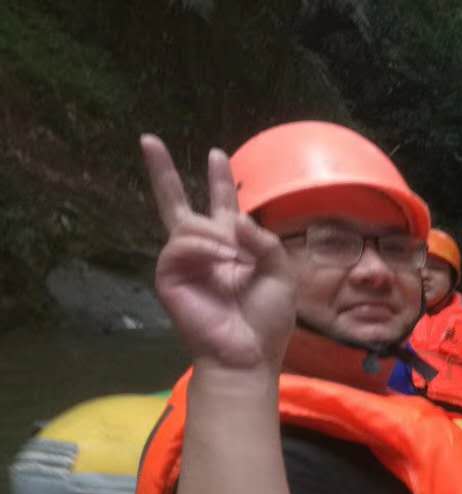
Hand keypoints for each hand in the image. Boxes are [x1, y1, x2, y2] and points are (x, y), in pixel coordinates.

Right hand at [141, 134, 295, 372]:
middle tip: (148, 139)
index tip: (217, 155)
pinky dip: (202, 248)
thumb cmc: (267, 321)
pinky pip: (179, 246)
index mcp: (233, 249)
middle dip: (162, 172)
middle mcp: (205, 252)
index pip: (223, 207)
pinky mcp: (169, 277)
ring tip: (234, 256)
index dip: (220, 181)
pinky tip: (221, 258)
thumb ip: (264, 241)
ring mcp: (184, 264)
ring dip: (214, 236)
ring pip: (188, 224)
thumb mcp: (281, 274)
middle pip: (179, 204)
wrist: (248, 354)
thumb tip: (237, 218)